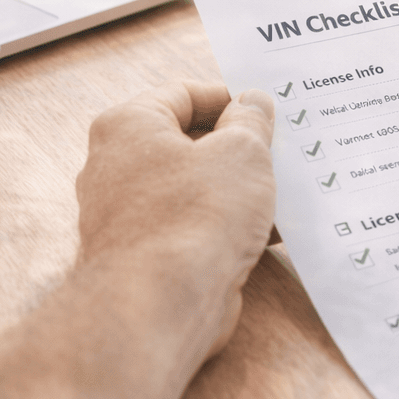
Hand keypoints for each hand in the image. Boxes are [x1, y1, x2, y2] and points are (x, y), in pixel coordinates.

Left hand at [75, 81, 276, 359]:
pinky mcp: (143, 254)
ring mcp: (126, 214)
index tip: (265, 109)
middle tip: (279, 149)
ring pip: (191, 187)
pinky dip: (224, 225)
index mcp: (129, 126)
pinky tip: (267, 234)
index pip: (183, 93)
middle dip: (237, 147)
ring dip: (237, 189)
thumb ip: (251, 120)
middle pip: (186, 141)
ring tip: (283, 193)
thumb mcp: (242, 152)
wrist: (161, 304)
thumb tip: (251, 103)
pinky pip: (190, 226)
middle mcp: (116, 166)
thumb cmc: (196, 216)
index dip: (229, 97)